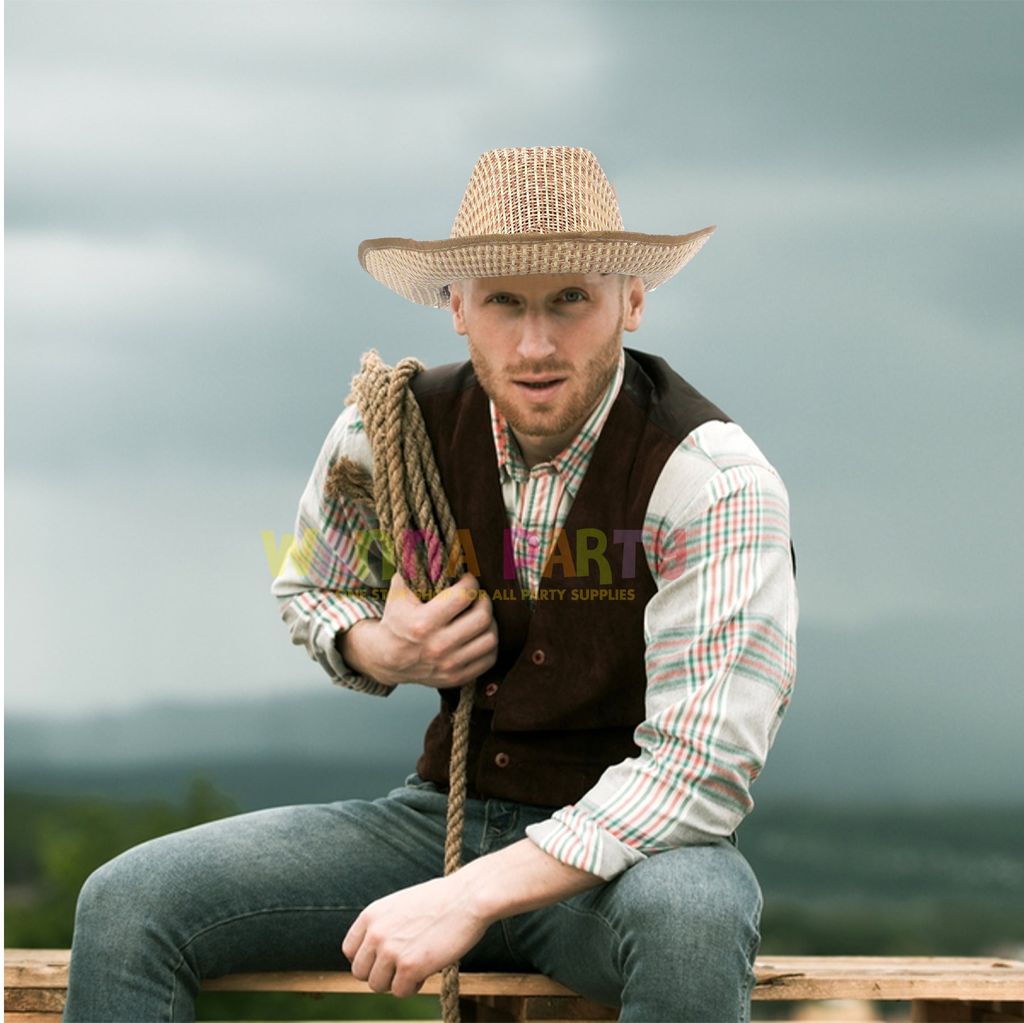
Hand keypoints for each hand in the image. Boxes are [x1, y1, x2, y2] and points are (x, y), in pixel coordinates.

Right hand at [341, 572, 497, 688]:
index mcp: (423, 623)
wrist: (386, 659)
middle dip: (484, 601)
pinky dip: (489, 644)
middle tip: (478, 596)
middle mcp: (438, 646)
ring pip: (490, 639)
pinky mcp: (456, 677)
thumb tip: (429, 537)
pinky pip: (489, 659)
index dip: (471, 582)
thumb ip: (413, 565)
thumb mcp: (398, 591)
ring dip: (490, 623)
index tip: (467, 580)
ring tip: (481, 614)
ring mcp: (449, 665)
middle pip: (482, 617)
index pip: (464, 596)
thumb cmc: (396, 619)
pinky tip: (480, 634)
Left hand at [341, 875, 489, 997]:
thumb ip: (385, 925)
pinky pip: (401, 992)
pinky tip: (427, 969)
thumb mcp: (403, 904)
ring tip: (418, 966)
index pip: (350, 951)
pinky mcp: (409, 967)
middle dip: (381, 973)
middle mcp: (375, 933)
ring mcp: (390, 951)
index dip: (367, 959)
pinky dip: (414, 986)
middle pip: (360, 973)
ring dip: (397, 981)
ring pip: (378, 986)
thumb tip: (377, 949)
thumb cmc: (443, 899)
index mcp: (371, 914)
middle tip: (403, 966)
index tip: (383, 959)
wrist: (469, 897)